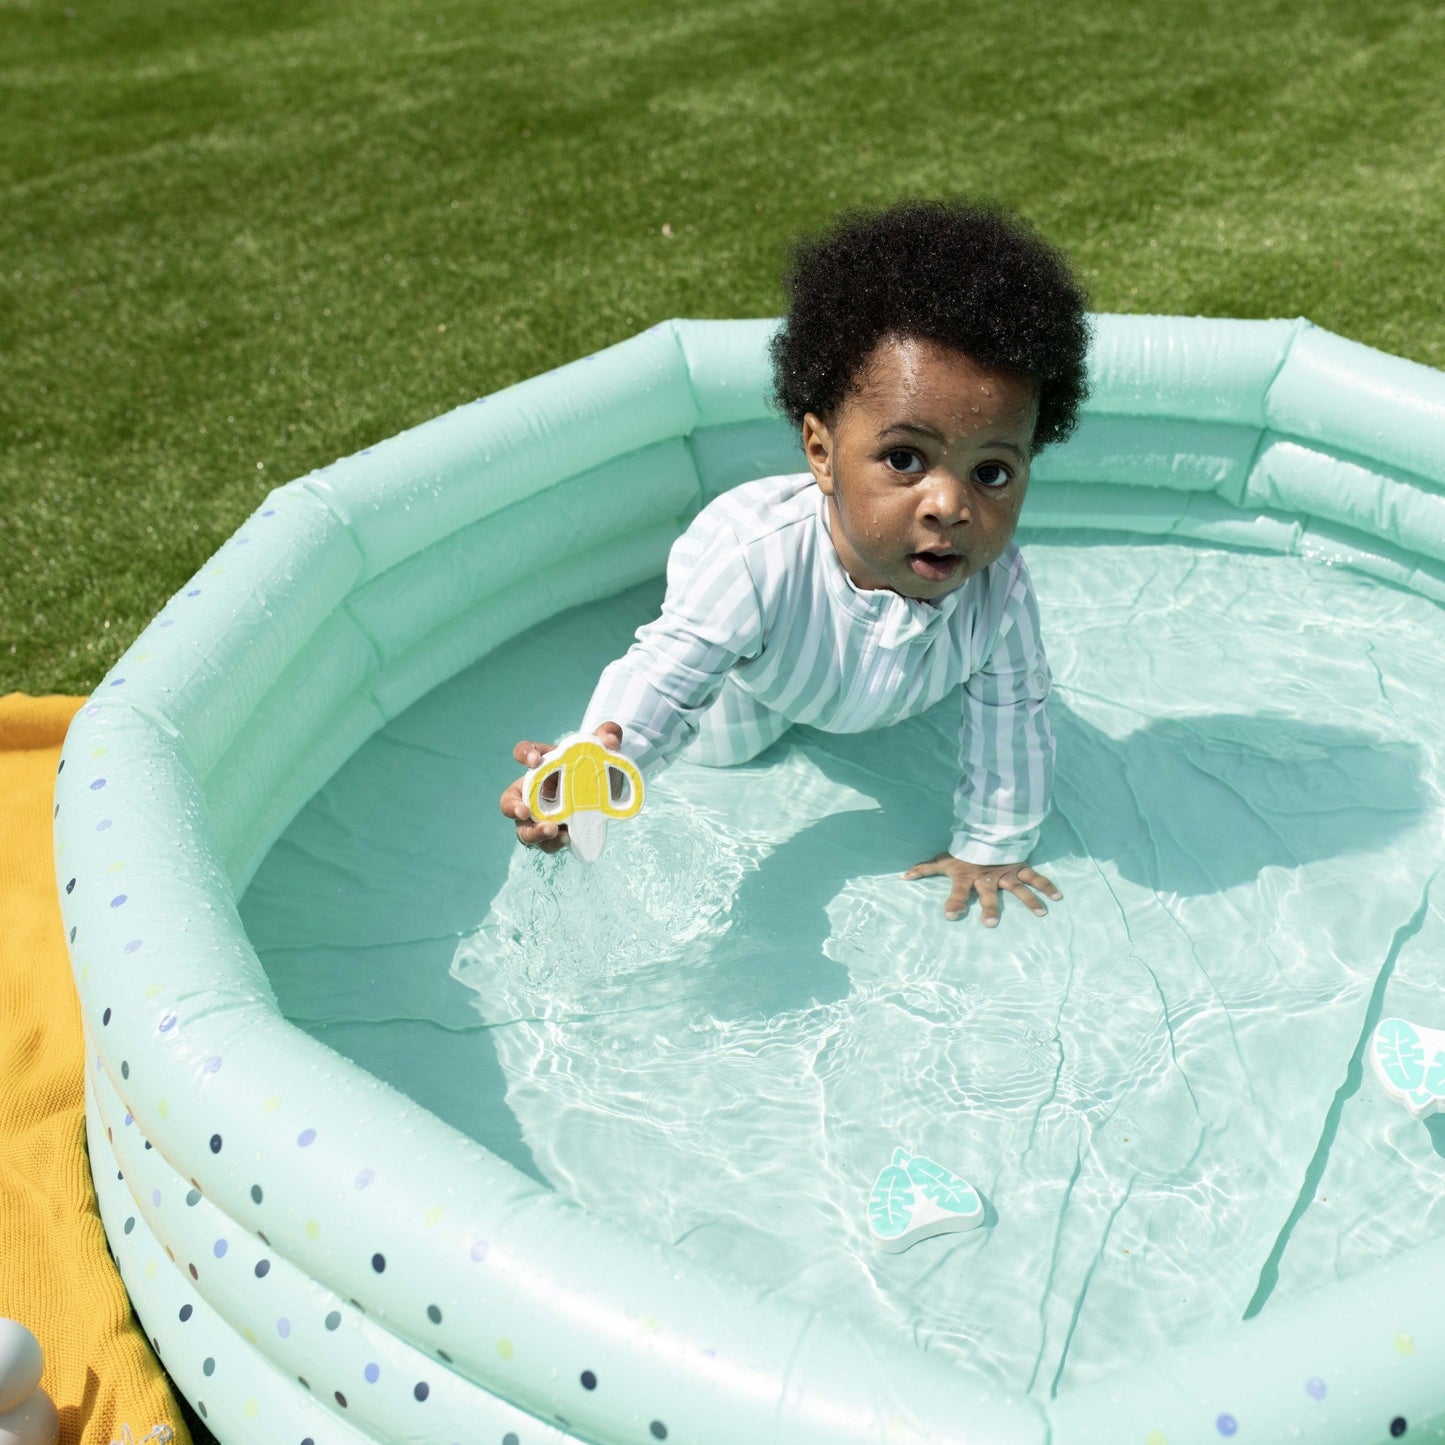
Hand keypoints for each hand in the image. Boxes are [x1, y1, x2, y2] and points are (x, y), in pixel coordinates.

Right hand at [498, 721, 622, 851]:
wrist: (608, 791)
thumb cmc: (598, 766)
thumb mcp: (605, 750)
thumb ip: (608, 735)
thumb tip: (609, 740)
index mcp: (544, 764)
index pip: (525, 753)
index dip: (524, 755)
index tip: (535, 760)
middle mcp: (534, 791)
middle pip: (510, 801)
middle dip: (513, 808)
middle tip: (525, 812)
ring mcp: (541, 816)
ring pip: (524, 829)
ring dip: (534, 833)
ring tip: (553, 830)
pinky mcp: (554, 834)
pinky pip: (546, 844)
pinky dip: (554, 844)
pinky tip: (567, 839)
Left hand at [902, 853, 1060, 926]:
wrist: (984, 828)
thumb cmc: (962, 849)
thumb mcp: (942, 860)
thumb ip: (923, 869)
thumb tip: (902, 877)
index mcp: (967, 877)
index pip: (958, 892)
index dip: (954, 903)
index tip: (951, 916)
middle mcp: (987, 877)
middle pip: (988, 895)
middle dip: (990, 908)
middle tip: (990, 924)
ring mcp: (1005, 873)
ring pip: (1017, 888)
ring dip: (1029, 900)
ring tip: (1041, 913)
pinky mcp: (1019, 867)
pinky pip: (1035, 877)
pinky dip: (1047, 886)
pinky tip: (1057, 896)